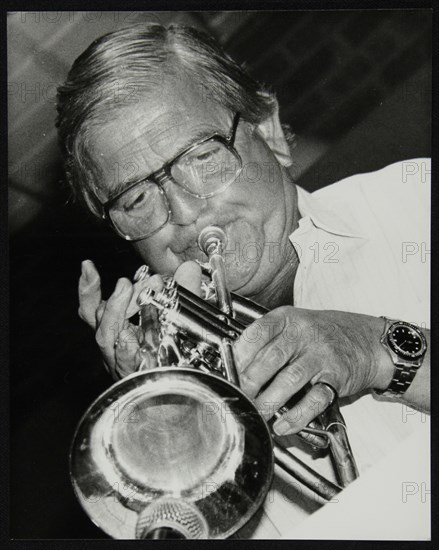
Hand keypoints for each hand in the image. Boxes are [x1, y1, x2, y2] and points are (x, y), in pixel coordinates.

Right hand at [78, 259, 201, 380]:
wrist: (179, 391)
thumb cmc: (174, 356)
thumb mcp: (179, 316)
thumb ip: (183, 292)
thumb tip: (189, 268)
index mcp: (119, 329)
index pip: (94, 307)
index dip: (88, 287)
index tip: (87, 266)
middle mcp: (114, 345)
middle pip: (99, 319)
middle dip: (113, 296)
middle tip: (125, 282)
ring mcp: (121, 360)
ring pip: (106, 336)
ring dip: (116, 310)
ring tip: (126, 292)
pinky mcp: (134, 375)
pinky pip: (123, 361)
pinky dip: (124, 348)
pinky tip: (127, 337)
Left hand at [233, 307, 394, 434]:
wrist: (366, 339)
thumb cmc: (321, 334)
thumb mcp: (292, 326)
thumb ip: (266, 342)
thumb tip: (234, 369)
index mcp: (287, 319)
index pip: (257, 333)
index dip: (239, 355)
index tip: (227, 373)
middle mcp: (303, 334)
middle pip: (270, 358)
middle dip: (249, 382)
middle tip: (237, 398)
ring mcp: (321, 354)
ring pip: (290, 379)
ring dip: (269, 401)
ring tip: (256, 414)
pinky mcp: (336, 377)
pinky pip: (315, 398)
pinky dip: (297, 415)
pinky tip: (283, 425)